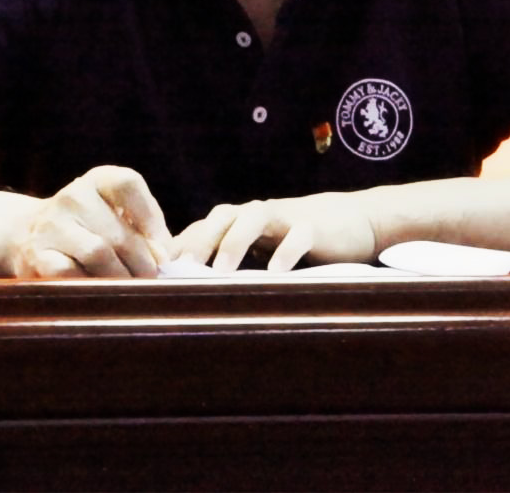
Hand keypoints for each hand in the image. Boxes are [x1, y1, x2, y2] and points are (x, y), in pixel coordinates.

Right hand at [4, 165, 172, 278]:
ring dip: (120, 277)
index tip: (163, 248)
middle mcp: (73, 196)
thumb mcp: (121, 219)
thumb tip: (176, 253)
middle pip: (119, 232)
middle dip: (143, 263)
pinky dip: (91, 286)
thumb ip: (151, 233)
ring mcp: (52, 224)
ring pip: (97, 253)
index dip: (150, 217)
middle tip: (152, 281)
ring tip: (130, 290)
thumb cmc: (94, 232)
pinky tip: (99, 291)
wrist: (31, 237)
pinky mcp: (37, 254)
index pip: (127, 184)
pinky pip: (71, 273)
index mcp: (98, 180)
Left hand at [171, 192, 378, 271]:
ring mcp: (285, 217)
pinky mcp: (313, 225)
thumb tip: (191, 296)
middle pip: (220, 218)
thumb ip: (232, 264)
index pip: (202, 228)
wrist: (353, 219)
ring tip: (221, 271)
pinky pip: (297, 235)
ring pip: (253, 218)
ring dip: (234, 242)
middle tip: (179, 268)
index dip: (179, 246)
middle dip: (198, 241)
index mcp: (240, 221)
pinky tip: (276, 273)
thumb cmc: (298, 239)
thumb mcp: (262, 251)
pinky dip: (286, 252)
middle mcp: (256, 215)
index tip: (156, 271)